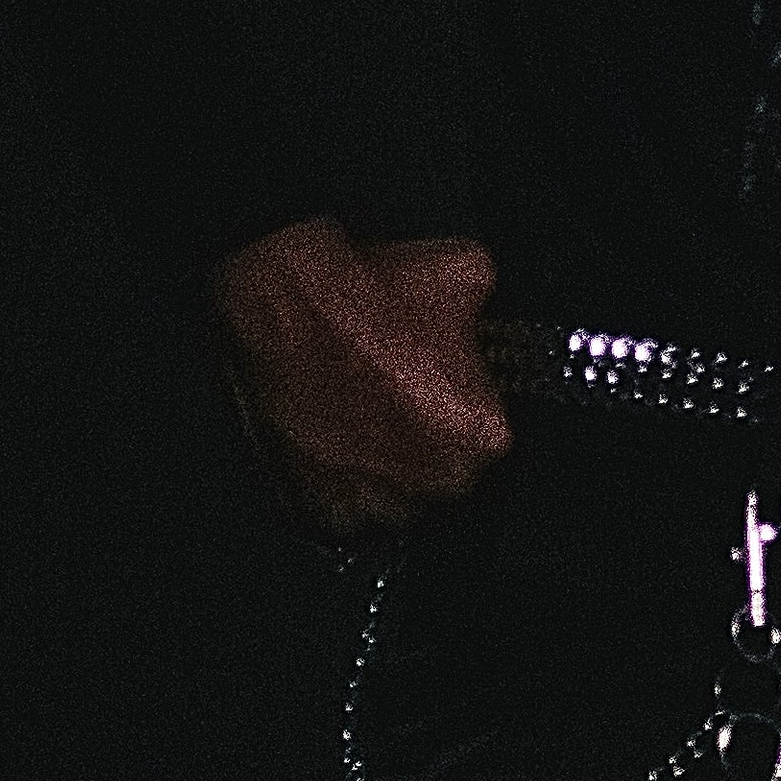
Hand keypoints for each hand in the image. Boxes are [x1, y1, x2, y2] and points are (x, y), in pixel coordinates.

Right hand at [206, 216, 511, 545]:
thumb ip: (492, 310)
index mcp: (484, 437)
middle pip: (445, 469)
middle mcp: (437, 481)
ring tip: (362, 411)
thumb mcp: (469, 271)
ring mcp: (377, 503)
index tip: (441, 380)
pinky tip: (335, 430)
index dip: (462, 399)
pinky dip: (340, 479)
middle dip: (426, 437)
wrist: (288, 305)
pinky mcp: (323, 508)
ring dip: (384, 463)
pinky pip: (345, 507)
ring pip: (396, 494)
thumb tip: (487, 311)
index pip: (489, 431)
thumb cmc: (369, 298)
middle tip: (398, 393)